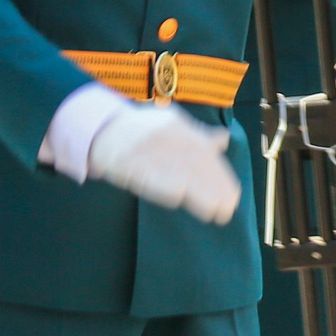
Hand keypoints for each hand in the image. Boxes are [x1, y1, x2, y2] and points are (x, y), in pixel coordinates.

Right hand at [84, 103, 241, 223]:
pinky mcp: (127, 162)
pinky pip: (146, 174)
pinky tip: (178, 198)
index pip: (205, 154)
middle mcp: (167, 137)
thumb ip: (197, 134)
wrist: (102, 126)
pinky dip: (163, 185)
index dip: (220, 175)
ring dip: (196, 192)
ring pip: (175, 172)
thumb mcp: (171, 124)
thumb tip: (224, 140)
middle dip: (214, 187)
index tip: (233, 194)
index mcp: (179, 128)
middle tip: (227, 209)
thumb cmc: (142, 129)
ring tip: (213, 210)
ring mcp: (147, 149)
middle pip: (195, 164)